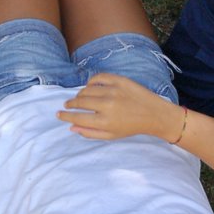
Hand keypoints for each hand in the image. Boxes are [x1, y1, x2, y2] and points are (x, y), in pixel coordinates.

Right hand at [57, 72, 184, 141]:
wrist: (154, 114)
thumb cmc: (131, 127)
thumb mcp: (111, 135)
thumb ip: (90, 133)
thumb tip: (71, 127)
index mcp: (104, 121)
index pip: (77, 118)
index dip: (65, 116)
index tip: (59, 114)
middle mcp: (107, 105)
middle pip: (79, 102)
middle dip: (70, 104)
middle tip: (67, 105)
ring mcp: (113, 90)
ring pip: (87, 89)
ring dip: (80, 94)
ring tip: (80, 98)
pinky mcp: (119, 80)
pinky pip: (98, 77)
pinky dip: (91, 82)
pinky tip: (90, 87)